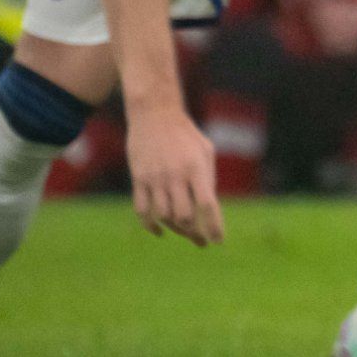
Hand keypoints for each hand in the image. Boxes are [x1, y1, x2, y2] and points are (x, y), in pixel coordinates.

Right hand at [129, 105, 223, 245]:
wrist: (154, 115)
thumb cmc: (186, 134)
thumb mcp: (206, 151)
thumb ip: (208, 178)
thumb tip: (208, 207)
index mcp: (196, 169)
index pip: (208, 205)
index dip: (214, 226)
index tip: (218, 241)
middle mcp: (175, 176)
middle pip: (184, 216)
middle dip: (194, 232)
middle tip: (201, 240)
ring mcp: (154, 178)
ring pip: (163, 216)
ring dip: (175, 229)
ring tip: (185, 233)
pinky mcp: (138, 179)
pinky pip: (142, 210)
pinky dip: (150, 225)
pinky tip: (160, 231)